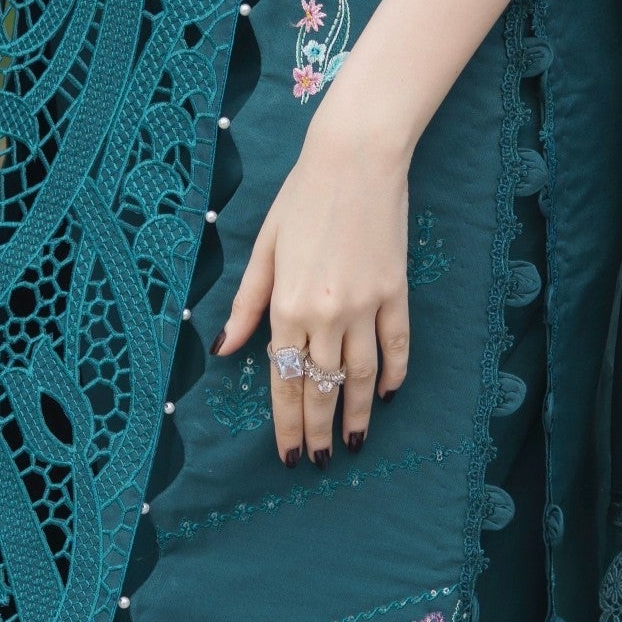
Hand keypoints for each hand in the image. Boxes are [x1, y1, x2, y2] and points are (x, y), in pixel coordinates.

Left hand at [216, 101, 410, 465]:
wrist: (356, 160)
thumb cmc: (301, 198)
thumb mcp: (262, 249)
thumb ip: (246, 305)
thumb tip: (224, 350)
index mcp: (286, 305)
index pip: (284, 379)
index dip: (286, 422)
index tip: (289, 454)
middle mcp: (325, 314)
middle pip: (322, 387)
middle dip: (318, 430)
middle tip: (319, 461)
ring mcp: (365, 305)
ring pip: (360, 376)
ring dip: (356, 414)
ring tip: (353, 443)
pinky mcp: (396, 292)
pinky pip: (397, 346)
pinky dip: (393, 374)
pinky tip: (385, 396)